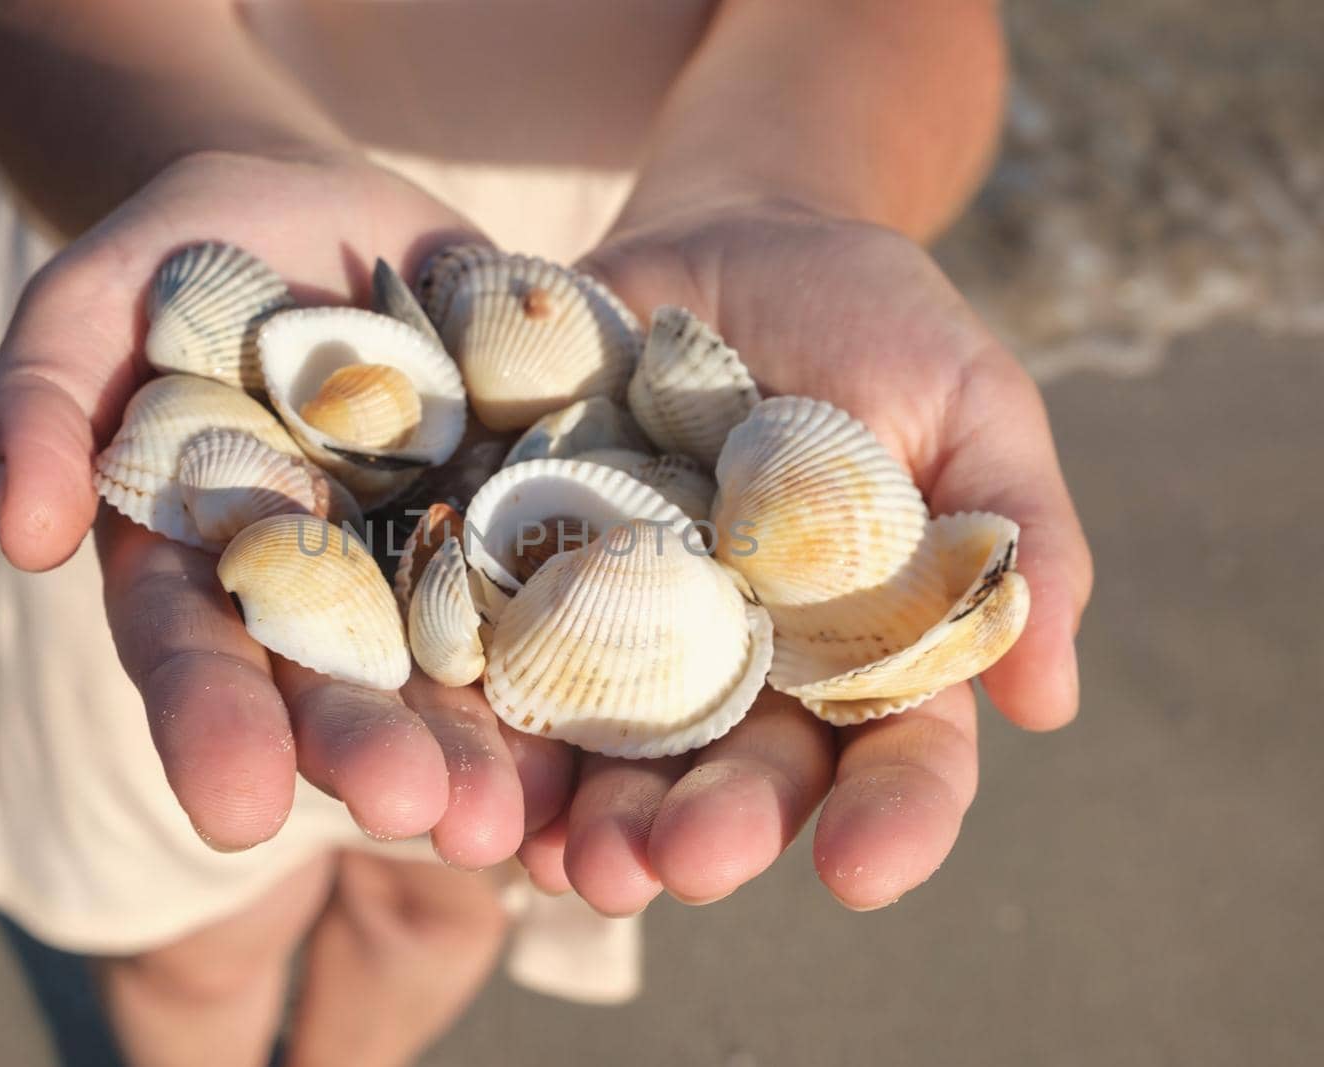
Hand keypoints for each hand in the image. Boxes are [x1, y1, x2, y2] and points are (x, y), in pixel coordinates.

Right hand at [0, 151, 571, 861]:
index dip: (212, 726)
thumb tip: (25, 531)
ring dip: (487, 748)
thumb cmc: (190, 255)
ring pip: (453, 671)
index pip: (192, 654)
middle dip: (373, 755)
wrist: (335, 222)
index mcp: (198, 564)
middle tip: (425, 816)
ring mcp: (423, 570)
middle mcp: (314, 596)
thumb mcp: (99, 292)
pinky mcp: (517, 528)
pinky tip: (627, 717)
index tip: (238, 812)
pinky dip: (584, 655)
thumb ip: (41, 393)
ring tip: (525, 813)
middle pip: (336, 687)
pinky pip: (556, 593)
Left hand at [510, 200, 1092, 912]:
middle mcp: (743, 665)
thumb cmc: (872, 323)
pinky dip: (483, 717)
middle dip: (714, 824)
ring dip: (588, 811)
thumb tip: (1046, 701)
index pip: (892, 755)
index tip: (864, 871)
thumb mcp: (968, 403)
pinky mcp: (530, 567)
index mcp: (860, 648)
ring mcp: (631, 625)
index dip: (889, 818)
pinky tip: (467, 768)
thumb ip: (1015, 537)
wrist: (731, 236)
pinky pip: (502, 654)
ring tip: (567, 860)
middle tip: (680, 863)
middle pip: (738, 770)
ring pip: (614, 747)